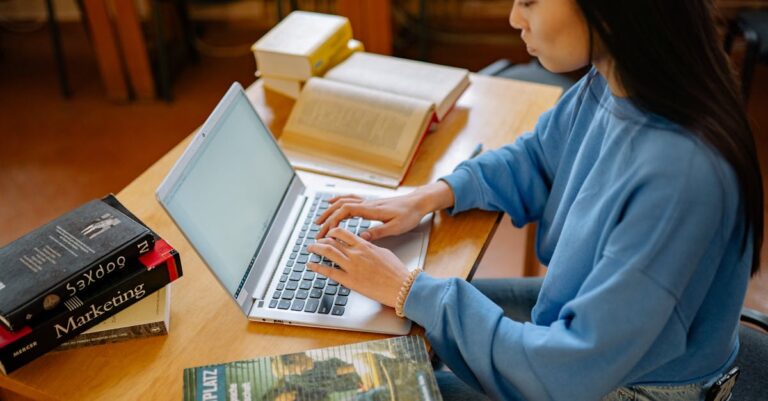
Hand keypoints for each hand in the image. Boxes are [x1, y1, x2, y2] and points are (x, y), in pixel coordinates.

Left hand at [307, 227, 408, 307]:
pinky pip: (329, 271)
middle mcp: (356, 254)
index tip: (327, 234)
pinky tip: (310, 265)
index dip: (332, 232)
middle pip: (332, 242)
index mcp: (365, 245)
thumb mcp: (384, 253)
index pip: (343, 233)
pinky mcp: (350, 281)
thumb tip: (365, 246)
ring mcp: (352, 267)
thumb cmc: (396, 272)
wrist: (402, 286)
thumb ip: (371, 248)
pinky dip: (317, 267)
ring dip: (316, 249)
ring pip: (328, 252)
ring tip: (310, 248)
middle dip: (321, 240)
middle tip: (315, 241)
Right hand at [315, 181, 454, 240]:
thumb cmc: (409, 214)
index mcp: (371, 210)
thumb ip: (378, 232)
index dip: (333, 221)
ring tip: (319, 220)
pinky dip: (338, 200)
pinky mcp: (370, 203)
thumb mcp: (396, 227)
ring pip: (343, 202)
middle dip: (327, 219)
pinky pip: (350, 199)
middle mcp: (367, 204)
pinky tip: (332, 203)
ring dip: (329, 210)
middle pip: (340, 207)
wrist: (418, 202)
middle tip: (318, 231)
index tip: (326, 232)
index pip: (346, 211)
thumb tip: (361, 237)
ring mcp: (368, 202)